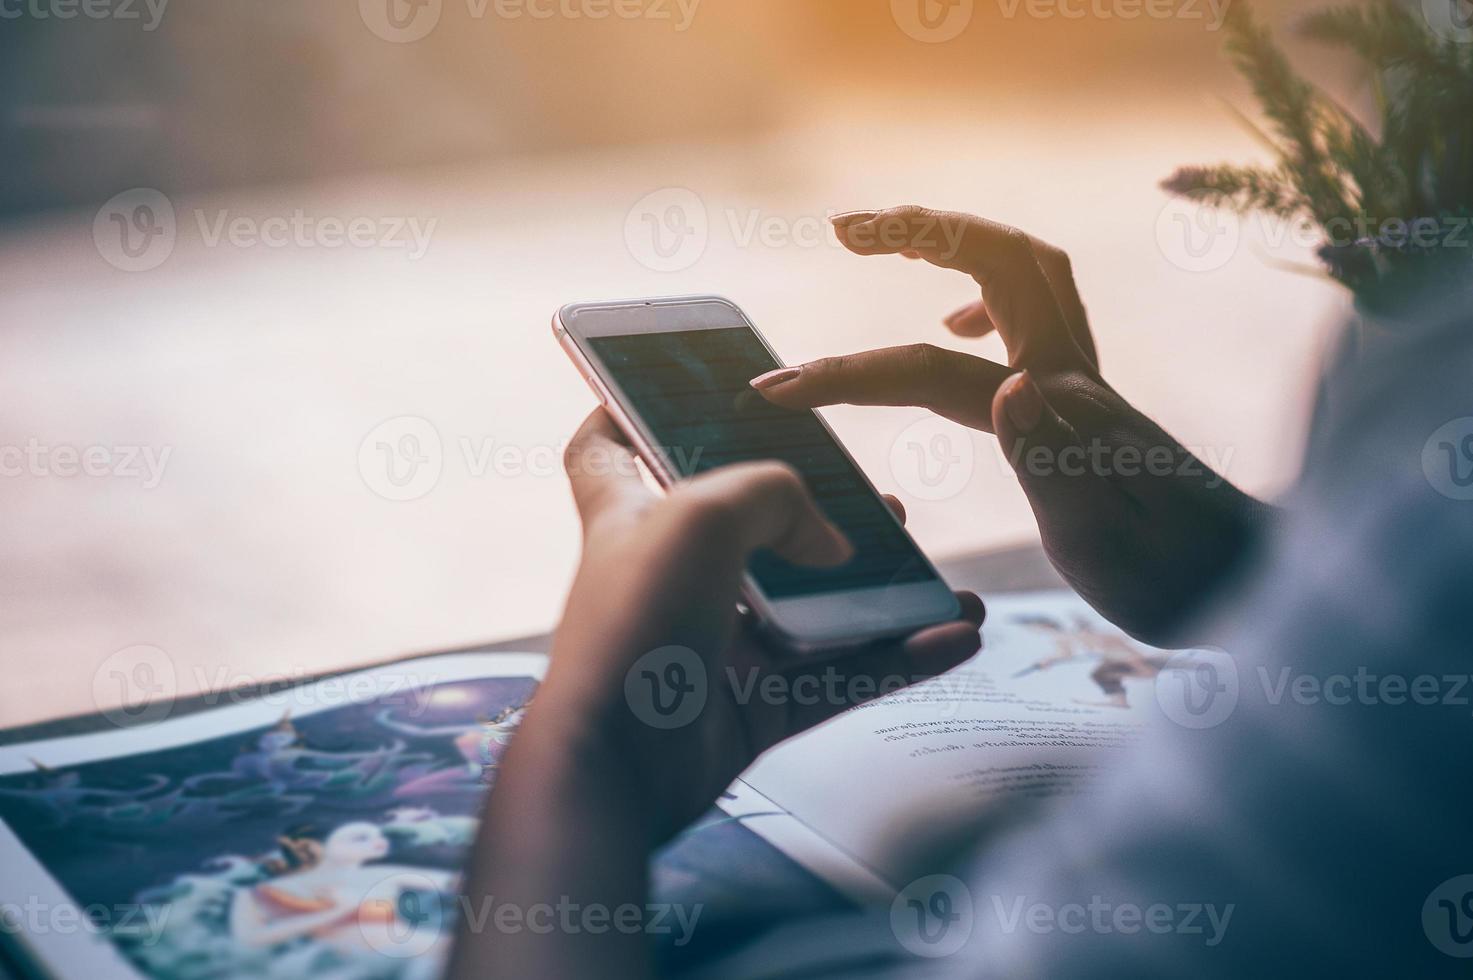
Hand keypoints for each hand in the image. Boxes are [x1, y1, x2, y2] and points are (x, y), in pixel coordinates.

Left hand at [532, 410, 984, 841]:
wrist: (618, 770)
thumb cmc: (631, 630)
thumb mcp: (698, 517)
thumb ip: (775, 496)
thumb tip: (830, 543)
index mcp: (630, 516)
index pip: (609, 448)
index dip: (631, 410)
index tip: (671, 388)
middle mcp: (672, 576)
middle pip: (750, 529)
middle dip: (817, 511)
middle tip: (873, 497)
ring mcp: (714, 646)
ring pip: (810, 609)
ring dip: (878, 590)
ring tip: (934, 571)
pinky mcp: (752, 706)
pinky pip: (841, 674)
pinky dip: (898, 656)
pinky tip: (954, 634)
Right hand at [753, 206, 1268, 644]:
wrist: (1247, 582)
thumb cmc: (1176, 578)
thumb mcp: (1105, 537)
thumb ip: (1055, 457)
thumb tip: (1009, 383)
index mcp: (1056, 409)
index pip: (931, 371)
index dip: (846, 375)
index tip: (773, 392)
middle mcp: (1070, 375)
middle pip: (998, 259)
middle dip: (917, 230)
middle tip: (845, 228)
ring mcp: (1080, 382)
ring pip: (1020, 273)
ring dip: (952, 244)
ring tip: (887, 244)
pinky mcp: (1084, 400)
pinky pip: (1034, 313)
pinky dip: (986, 293)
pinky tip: (960, 328)